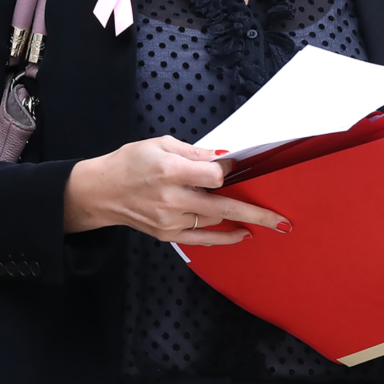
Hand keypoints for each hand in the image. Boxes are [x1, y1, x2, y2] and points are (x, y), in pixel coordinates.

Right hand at [63, 135, 291, 244]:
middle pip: (223, 205)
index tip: (235, 165)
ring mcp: (170, 220)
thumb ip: (193, 153)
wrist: (101, 191)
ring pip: (216, 218)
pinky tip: (244, 234)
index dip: (229, 170)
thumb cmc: (130, 163)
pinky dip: (226, 237)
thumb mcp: (159, 144)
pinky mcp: (168, 234)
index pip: (214, 175)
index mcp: (169, 171)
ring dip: (237, 215)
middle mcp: (171, 198)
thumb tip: (222, 158)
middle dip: (256, 212)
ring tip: (259, 214)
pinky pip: (204, 239)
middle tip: (282, 219)